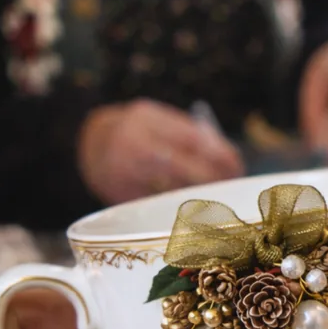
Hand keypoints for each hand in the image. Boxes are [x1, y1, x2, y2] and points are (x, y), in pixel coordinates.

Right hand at [78, 99, 243, 204]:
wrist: (90, 144)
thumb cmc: (140, 133)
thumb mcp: (160, 122)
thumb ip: (188, 135)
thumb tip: (229, 161)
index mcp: (147, 118)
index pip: (192, 138)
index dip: (219, 155)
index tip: (237, 167)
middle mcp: (132, 143)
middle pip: (182, 168)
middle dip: (212, 180)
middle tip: (231, 188)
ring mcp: (123, 171)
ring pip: (171, 191)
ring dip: (198, 197)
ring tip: (217, 200)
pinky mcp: (119, 195)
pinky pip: (156, 206)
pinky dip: (177, 209)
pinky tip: (192, 211)